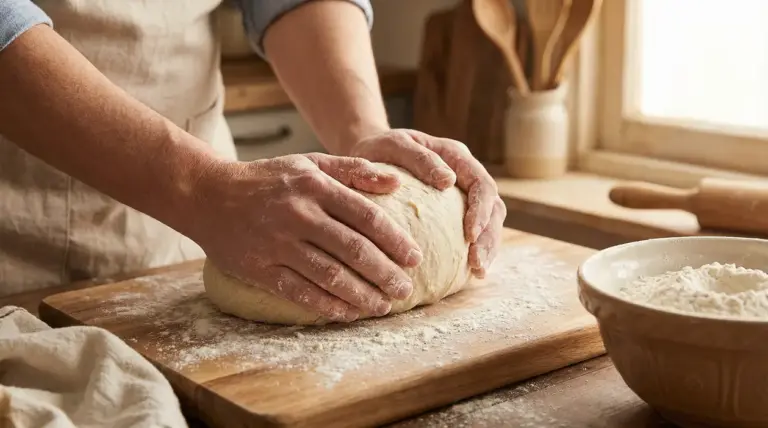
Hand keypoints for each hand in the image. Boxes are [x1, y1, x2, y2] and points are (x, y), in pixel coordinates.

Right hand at [187, 153, 422, 321]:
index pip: (366, 215)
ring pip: (329, 275)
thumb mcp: (309, 163)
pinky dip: (327, 305)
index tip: (414, 258)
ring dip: (361, 294)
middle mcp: (298, 214)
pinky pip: (300, 291)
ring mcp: (277, 243)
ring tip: (383, 306)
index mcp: (315, 186)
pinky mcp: (259, 268)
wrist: (208, 194)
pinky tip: (348, 313)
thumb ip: (353, 170)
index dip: (394, 240)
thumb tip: (396, 180)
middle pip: (353, 249)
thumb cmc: (268, 179)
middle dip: (385, 273)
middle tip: (405, 290)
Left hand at [349, 129, 505, 277]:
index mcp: (456, 156)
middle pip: (494, 207)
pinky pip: (472, 234)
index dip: (482, 210)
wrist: (369, 154)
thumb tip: (448, 180)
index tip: (470, 235)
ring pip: (489, 223)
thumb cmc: (378, 149)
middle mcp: (465, 175)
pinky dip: (473, 252)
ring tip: (478, 272)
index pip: (482, 184)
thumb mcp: (394, 146)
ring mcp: (463, 195)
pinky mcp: (455, 213)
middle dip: (489, 237)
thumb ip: (420, 158)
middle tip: (477, 264)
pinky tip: (468, 273)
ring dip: (488, 248)